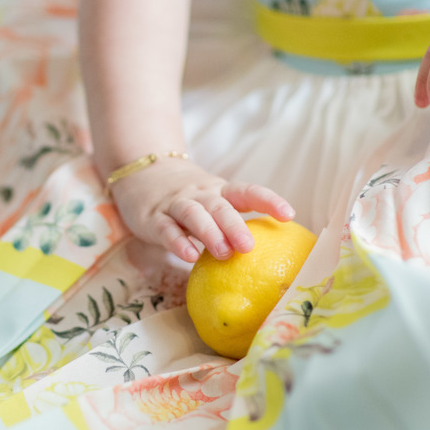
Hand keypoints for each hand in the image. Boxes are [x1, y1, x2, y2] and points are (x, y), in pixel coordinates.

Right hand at [107, 156, 294, 262]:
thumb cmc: (187, 197)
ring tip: (224, 253)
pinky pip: (166, 229)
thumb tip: (267, 254)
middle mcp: (200, 195)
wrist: (141, 173)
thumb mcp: (211, 201)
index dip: (267, 201)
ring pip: (194, 215)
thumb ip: (231, 220)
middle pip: (220, 206)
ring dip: (210, 233)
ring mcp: (175, 205)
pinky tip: (189, 256)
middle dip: (235, 226)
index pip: (246, 191)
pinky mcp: (153, 218)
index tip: (288, 214)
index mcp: (219, 191)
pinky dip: (178, 242)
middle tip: (250, 247)